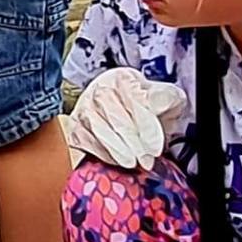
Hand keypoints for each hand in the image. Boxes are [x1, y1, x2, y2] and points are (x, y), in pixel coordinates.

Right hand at [66, 68, 187, 170]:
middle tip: (147, 161)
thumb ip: (164, 98)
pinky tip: (118, 160)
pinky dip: (103, 154)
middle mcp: (100, 89)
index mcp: (123, 78)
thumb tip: (156, 104)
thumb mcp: (165, 97)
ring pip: (100, 131)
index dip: (147, 127)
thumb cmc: (145, 104)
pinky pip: (86, 143)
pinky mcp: (75, 128)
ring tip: (133, 163)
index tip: (156, 148)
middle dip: (134, 144)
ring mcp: (85, 109)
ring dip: (119, 151)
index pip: (136, 101)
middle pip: (117, 119)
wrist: (124, 108)